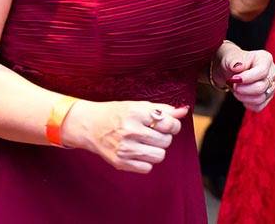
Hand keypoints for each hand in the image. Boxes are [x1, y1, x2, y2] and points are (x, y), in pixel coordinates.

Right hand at [62, 100, 187, 172]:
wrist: (90, 125)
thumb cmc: (117, 113)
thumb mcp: (139, 106)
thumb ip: (163, 109)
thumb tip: (184, 111)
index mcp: (135, 113)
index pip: (169, 124)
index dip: (174, 125)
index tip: (169, 125)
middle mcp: (129, 130)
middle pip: (166, 141)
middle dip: (164, 137)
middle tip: (153, 133)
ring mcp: (124, 148)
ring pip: (159, 156)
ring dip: (157, 150)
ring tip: (146, 143)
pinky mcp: (120, 162)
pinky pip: (147, 168)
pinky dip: (146, 161)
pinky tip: (137, 152)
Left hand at [215, 42, 274, 111]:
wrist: (232, 71)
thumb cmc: (232, 62)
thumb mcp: (230, 58)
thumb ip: (234, 61)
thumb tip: (238, 66)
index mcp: (265, 58)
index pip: (262, 71)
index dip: (247, 78)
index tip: (234, 78)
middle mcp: (272, 72)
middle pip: (261, 87)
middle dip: (243, 89)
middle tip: (234, 85)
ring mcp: (271, 86)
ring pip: (260, 99)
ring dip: (243, 97)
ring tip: (236, 89)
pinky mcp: (267, 97)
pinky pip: (259, 107)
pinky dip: (247, 104)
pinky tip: (242, 95)